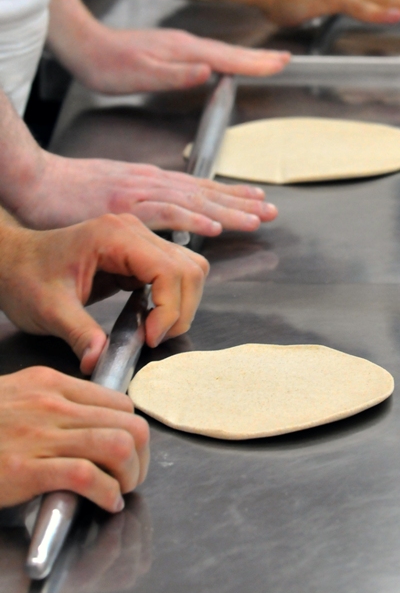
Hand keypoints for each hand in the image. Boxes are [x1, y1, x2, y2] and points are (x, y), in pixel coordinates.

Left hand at [0, 213, 207, 371]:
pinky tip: (146, 318)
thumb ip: (80, 335)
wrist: (10, 262)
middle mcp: (132, 231)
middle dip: (180, 309)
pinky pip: (172, 272)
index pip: (170, 269)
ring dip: (180, 304)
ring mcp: (137, 239)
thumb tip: (100, 362)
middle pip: (188, 268)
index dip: (169, 308)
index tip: (149, 338)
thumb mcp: (50, 310)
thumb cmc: (25, 277)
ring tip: (153, 330)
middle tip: (153, 339)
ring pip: (188, 268)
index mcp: (113, 236)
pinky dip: (169, 299)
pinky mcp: (137, 252)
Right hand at [0, 367, 148, 510]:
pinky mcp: (24, 469)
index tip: (130, 453)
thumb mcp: (18, 396)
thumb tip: (91, 424)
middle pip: (129, 424)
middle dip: (141, 456)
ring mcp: (39, 435)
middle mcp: (52, 403)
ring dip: (130, 474)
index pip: (120, 403)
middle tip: (130, 477)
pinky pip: (85, 475)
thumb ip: (55, 403)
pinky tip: (106, 502)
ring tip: (121, 491)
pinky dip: (106, 492)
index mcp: (52, 383)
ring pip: (117, 445)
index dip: (134, 433)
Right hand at [15, 155, 278, 239]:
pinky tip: (213, 226)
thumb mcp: (110, 198)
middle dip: (239, 200)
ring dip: (227, 209)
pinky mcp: (122, 205)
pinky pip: (164, 213)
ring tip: (257, 217)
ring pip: (192, 200)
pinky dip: (191, 219)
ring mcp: (137, 192)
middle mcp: (147, 182)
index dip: (227, 195)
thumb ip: (138, 211)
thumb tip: (161, 230)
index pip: (196, 188)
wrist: (32, 183)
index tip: (254, 201)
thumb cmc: (64, 196)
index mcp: (146, 181)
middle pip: (203, 191)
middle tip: (271, 209)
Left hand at [68, 29, 289, 94]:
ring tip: (266, 60)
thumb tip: (208, 71)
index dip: (256, 63)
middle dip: (260, 57)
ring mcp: (179, 45)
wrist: (85, 46)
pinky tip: (226, 63)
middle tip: (285, 60)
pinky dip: (227, 57)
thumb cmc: (109, 65)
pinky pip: (210, 53)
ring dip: (246, 56)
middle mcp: (186, 44)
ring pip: (222, 51)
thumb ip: (177, 75)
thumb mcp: (142, 75)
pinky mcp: (171, 49)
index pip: (229, 58)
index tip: (280, 64)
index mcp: (184, 51)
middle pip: (231, 51)